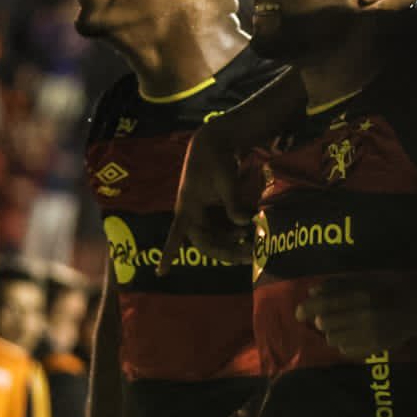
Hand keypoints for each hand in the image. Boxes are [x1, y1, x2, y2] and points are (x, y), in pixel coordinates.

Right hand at [158, 118, 257, 273]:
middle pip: (207, 244)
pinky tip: (251, 232)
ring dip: (234, 244)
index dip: (168, 254)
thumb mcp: (226, 182)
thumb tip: (245, 224)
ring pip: (217, 239)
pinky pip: (223, 229)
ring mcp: (203, 215)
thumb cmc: (215, 161)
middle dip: (228, 252)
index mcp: (187, 208)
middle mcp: (193, 216)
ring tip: (255, 244)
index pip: (175, 236)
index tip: (161, 272)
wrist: (213, 143)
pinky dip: (236, 233)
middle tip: (250, 256)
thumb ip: (233, 204)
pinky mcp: (213, 212)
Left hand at [295, 276, 416, 359]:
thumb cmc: (387, 289)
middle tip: (325, 318)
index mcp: (361, 295)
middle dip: (321, 321)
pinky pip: (346, 350)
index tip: (298, 313)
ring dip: (333, 333)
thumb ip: (338, 284)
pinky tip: (354, 335)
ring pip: (333, 339)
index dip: (306, 309)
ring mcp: (369, 335)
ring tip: (343, 326)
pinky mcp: (374, 348)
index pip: (324, 304)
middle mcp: (364, 316)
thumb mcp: (364, 279)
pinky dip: (345, 343)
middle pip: (324, 324)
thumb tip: (311, 292)